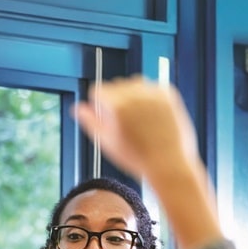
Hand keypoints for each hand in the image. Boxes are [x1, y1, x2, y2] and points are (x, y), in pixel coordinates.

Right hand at [74, 76, 199, 184]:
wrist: (170, 164)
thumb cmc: (138, 159)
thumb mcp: (107, 143)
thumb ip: (90, 122)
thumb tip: (77, 108)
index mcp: (116, 106)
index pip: (98, 91)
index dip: (100, 105)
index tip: (107, 116)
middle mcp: (134, 95)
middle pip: (116, 85)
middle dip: (117, 99)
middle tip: (127, 123)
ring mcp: (153, 93)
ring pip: (135, 84)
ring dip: (133, 95)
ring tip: (140, 120)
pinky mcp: (168, 94)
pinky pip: (153, 87)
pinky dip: (151, 97)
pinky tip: (152, 115)